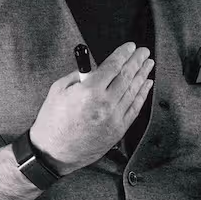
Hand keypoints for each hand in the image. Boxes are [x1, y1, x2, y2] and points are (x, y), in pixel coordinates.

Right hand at [28, 42, 153, 174]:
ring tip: (148, 64)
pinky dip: (142, 95)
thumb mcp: (58, 90)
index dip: (124, 54)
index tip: (130, 46)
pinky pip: (134, 108)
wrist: (53, 153)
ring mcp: (114, 118)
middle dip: (137, 61)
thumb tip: (96, 69)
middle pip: (127, 76)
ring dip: (143, 75)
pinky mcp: (118, 130)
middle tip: (143, 52)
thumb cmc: (52, 122)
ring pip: (134, 91)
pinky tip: (146, 85)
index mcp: (89, 91)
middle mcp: (105, 104)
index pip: (113, 66)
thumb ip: (79, 76)